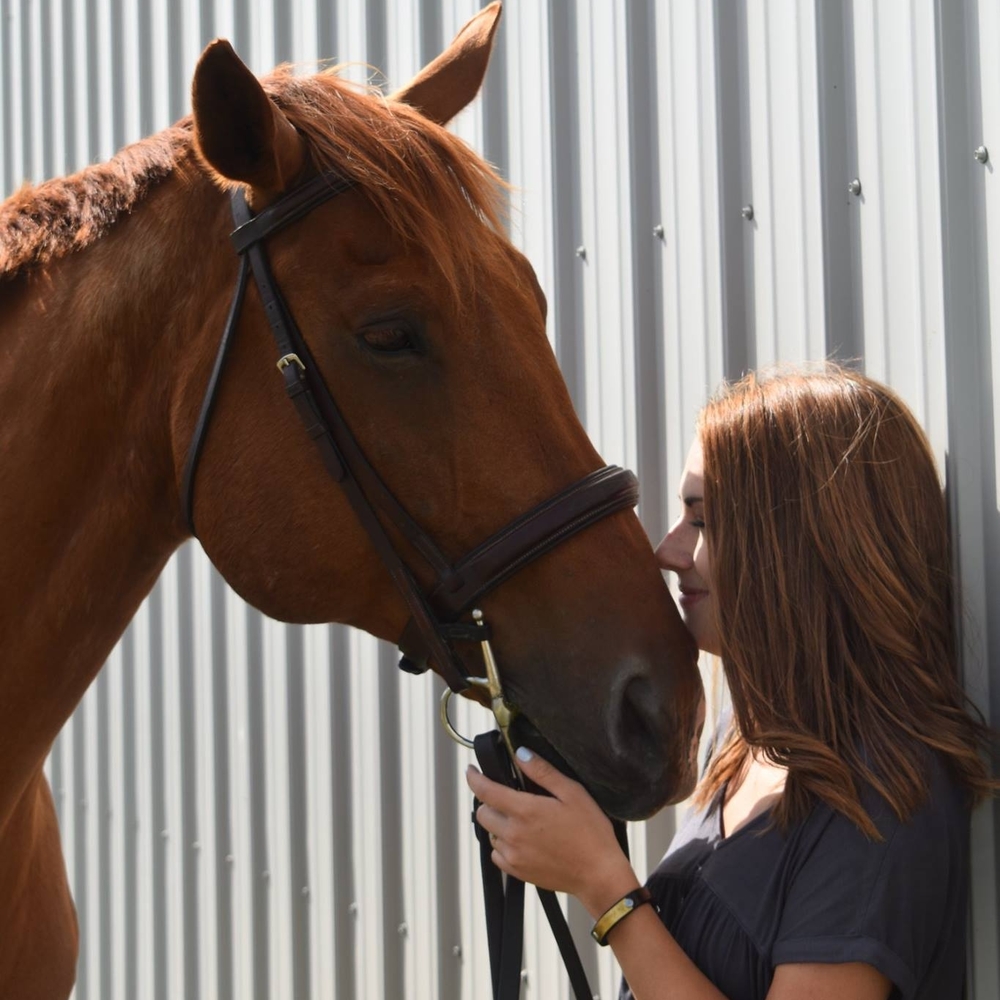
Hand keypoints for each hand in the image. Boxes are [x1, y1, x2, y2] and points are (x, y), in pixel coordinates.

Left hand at [465, 747, 638, 917]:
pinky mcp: (518, 872)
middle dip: (489, 801)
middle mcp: (513, 834)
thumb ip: (543, 772)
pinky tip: (521, 840)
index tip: (470, 771)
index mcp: (525, 811)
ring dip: (497, 823)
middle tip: (507, 796)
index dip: (474, 778)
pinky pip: (497, 855)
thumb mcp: (572, 793)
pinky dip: (503, 844)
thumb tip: (520, 754)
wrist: (598, 874)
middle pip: (483, 813)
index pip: (485, 791)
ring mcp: (514, 856)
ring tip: (519, 819)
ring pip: (490, 833)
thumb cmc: (590, 831)